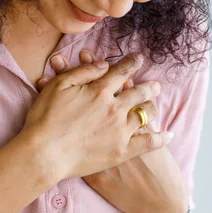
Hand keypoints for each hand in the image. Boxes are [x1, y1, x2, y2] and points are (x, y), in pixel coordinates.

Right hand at [24, 51, 173, 181]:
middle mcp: (115, 108)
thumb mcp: (59, 86)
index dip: (132, 63)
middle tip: (155, 85)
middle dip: (150, 86)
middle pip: (140, 92)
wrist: (44, 153)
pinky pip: (148, 143)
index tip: (139, 59)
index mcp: (100, 90)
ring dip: (152, 108)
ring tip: (154, 106)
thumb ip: (84, 72)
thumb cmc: (45, 119)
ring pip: (146, 114)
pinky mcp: (122, 151)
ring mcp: (121, 130)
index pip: (122, 72)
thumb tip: (105, 64)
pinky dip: (161, 138)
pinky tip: (168, 135)